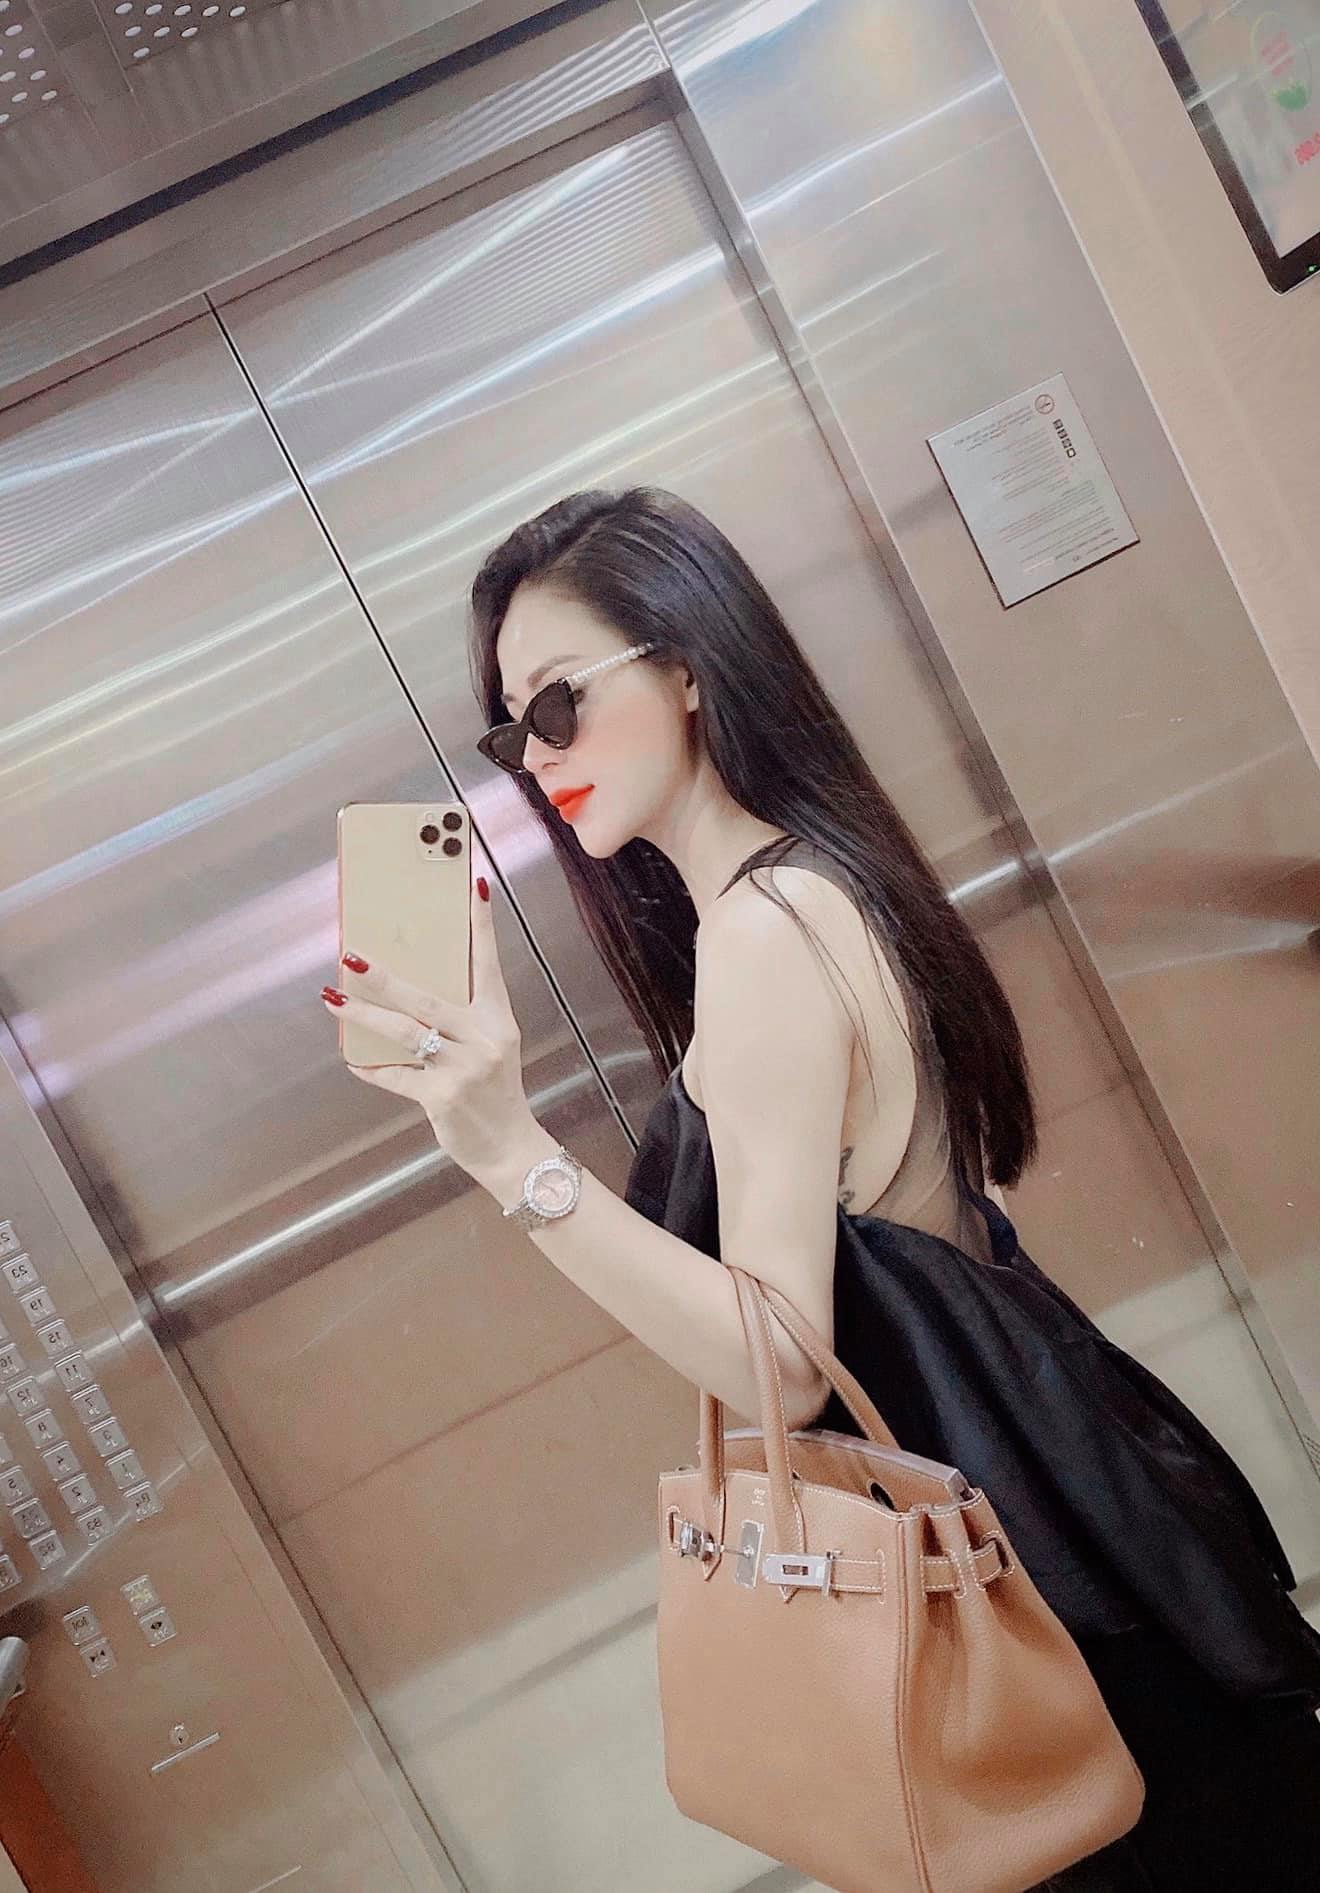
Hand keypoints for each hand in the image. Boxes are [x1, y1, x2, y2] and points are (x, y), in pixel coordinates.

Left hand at [322, 875, 540, 1180]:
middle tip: (351, 955)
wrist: (511, 1149)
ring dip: (365, 1015)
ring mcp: (463, 1068)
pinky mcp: (442, 1097)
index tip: (475, 888)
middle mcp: (483, 1038)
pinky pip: (397, 1077)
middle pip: (426, 998)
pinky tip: (353, 1061)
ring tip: (334, 999)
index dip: (482, 927)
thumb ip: (460, 1022)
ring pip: (404, 1033)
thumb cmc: (496, 1093)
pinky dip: (373, 1069)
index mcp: (497, 1020)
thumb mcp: (491, 1048)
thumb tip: (408, 994)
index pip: (488, 964)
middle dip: (384, 977)